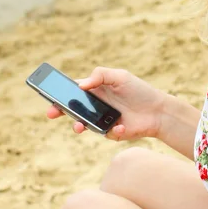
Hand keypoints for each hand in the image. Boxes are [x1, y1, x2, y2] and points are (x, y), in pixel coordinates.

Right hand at [46, 67, 165, 141]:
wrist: (158, 111)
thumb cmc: (139, 91)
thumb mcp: (120, 76)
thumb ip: (100, 75)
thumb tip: (81, 85)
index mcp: (96, 90)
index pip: (73, 91)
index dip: (60, 93)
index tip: (49, 94)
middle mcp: (96, 105)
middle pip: (73, 108)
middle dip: (60, 111)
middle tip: (51, 113)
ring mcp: (101, 120)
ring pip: (83, 124)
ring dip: (78, 125)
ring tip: (78, 126)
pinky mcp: (110, 132)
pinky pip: (104, 133)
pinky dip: (112, 129)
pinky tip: (121, 125)